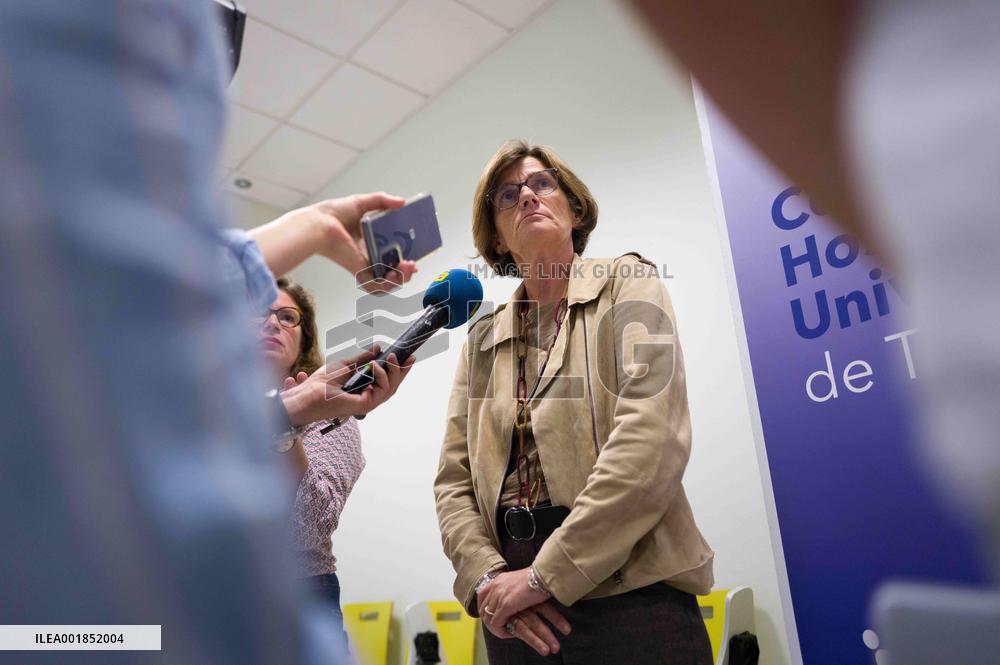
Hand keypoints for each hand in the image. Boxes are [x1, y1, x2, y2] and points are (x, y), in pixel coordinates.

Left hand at [280, 344, 414, 425]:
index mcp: (364, 389)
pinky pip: (381, 391)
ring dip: (393, 372)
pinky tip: (375, 366)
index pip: (386, 381)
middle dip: (402, 371)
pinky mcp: (365, 405)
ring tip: (391, 358)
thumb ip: (363, 359)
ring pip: (390, 389)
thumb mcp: (346, 364)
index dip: (398, 370)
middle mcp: (368, 397)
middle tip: (407, 357)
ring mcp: (367, 402)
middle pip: (392, 386)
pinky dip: (382, 377)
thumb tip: (377, 349)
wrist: (308, 392)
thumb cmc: (321, 383)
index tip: (407, 357)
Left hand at [309, 193, 418, 292]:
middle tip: (412, 264)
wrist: (320, 224)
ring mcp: (365, 266)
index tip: (413, 256)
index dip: (403, 258)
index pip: (391, 255)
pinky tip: (396, 273)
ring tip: (408, 268)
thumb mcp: (362, 202)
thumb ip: (383, 201)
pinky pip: (377, 286)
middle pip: (392, 270)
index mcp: (369, 242)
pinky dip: (389, 284)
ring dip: (401, 279)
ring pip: (387, 282)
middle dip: (406, 271)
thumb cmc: (334, 214)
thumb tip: (402, 202)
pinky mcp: (360, 271)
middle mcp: (368, 256)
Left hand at [477, 569, 569, 655]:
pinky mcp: (506, 605)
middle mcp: (496, 586)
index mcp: (499, 579)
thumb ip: (513, 589)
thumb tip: (513, 598)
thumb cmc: (540, 578)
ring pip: (488, 618)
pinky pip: (496, 623)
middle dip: (489, 620)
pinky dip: (501, 631)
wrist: (545, 574)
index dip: (484, 608)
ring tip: (506, 633)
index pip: (481, 595)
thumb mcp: (521, 582)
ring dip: (495, 628)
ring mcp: (499, 595)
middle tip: (500, 628)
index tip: (491, 616)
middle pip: (483, 608)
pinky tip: (511, 633)